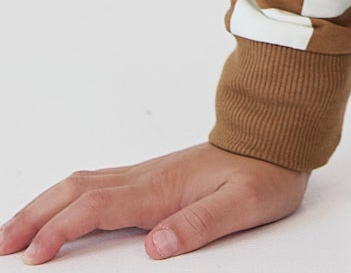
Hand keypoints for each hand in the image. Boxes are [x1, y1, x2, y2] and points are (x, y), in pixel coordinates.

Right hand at [1, 142, 308, 262]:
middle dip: (35, 216)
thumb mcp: (244, 204)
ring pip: (83, 183)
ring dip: (45, 204)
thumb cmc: (266, 171)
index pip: (97, 208)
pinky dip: (67, 197)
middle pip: (76, 190)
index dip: (62, 230)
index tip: (34, 256)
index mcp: (161, 188)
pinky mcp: (154, 175)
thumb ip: (201, 224)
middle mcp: (147, 177)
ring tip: (15, 231)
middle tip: (3, 245)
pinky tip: (60, 210)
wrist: (281, 135)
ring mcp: (148, 173)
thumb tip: (158, 246)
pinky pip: (98, 182)